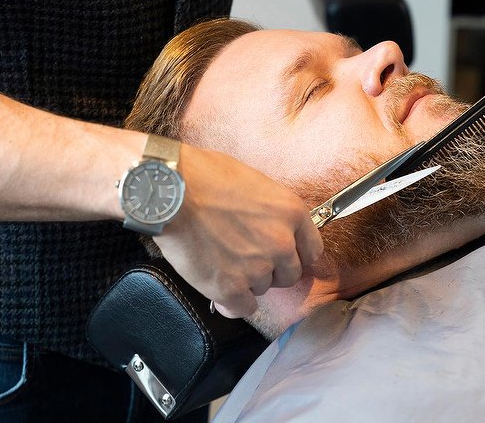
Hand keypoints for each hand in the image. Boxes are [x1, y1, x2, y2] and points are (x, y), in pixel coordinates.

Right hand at [154, 145, 323, 317]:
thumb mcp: (255, 183)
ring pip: (262, 289)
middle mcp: (281, 243)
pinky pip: (242, 308)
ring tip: (221, 260)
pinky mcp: (230, 288)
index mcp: (292, 213)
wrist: (173, 190)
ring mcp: (257, 268)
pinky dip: (231, 301)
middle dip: (271, 270)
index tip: (282, 255)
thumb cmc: (206, 177)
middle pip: (289, 274)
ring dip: (246, 281)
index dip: (294, 254)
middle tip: (246, 258)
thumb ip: (271, 212)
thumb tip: (269, 227)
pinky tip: (218, 286)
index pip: (311, 250)